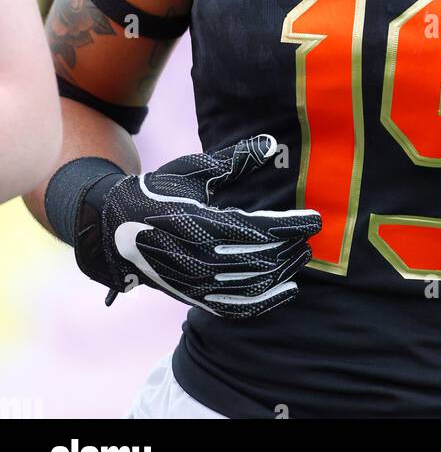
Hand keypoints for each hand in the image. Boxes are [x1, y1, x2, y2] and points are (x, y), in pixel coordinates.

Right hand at [74, 134, 320, 317]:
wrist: (113, 231)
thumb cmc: (157, 192)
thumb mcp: (191, 170)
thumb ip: (233, 159)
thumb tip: (271, 144)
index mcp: (198, 223)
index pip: (258, 230)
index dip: (290, 226)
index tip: (316, 220)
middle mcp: (197, 258)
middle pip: (259, 259)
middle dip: (290, 247)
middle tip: (310, 236)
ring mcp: (194, 283)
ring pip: (251, 284)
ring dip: (283, 271)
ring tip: (302, 256)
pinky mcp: (192, 297)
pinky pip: (235, 307)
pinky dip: (264, 303)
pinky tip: (287, 291)